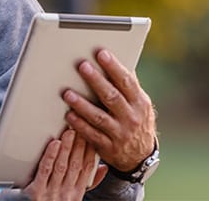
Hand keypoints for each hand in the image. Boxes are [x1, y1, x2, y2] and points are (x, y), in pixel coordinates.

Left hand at [12, 129, 105, 200]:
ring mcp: (50, 193)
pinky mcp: (35, 192)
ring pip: (61, 166)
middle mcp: (65, 194)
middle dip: (79, 145)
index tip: (91, 136)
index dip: (90, 151)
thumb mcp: (73, 197)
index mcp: (76, 194)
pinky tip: (54, 144)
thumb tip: (103, 168)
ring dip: (67, 147)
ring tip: (69, 132)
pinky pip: (44, 171)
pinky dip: (50, 156)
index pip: (87, 169)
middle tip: (80, 127)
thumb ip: (87, 183)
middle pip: (75, 165)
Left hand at [62, 49, 156, 171]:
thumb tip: (118, 60)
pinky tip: (68, 115)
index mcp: (140, 103)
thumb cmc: (136, 121)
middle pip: (111, 97)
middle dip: (96, 81)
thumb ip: (128, 86)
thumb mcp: (140, 104)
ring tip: (67, 93)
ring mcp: (120, 134)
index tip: (101, 53)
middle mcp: (131, 118)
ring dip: (82, 104)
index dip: (114, 67)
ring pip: (99, 117)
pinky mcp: (108, 147)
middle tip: (82, 66)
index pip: (127, 81)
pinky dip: (79, 124)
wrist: (140, 156)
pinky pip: (91, 135)